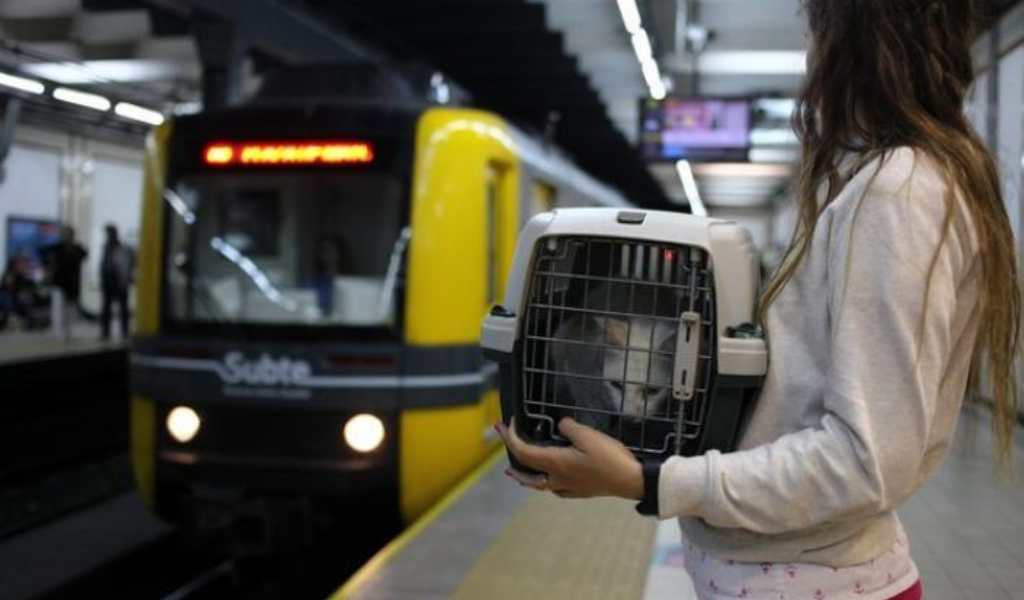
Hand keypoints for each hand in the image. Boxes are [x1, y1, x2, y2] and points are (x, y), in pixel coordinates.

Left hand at [495, 417, 643, 500]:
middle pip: (524, 469)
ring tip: (513, 471)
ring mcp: (567, 487)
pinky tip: (547, 480)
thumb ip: (568, 428)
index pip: (522, 451)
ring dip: (522, 474)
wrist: (631, 480)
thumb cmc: (609, 458)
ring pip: (536, 483)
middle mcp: (556, 478)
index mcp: (555, 463)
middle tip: (503, 437)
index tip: (507, 423)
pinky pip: (552, 488)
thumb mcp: (588, 435)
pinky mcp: (578, 491)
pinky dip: (542, 482)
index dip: (510, 437)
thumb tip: (560, 425)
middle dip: (510, 452)